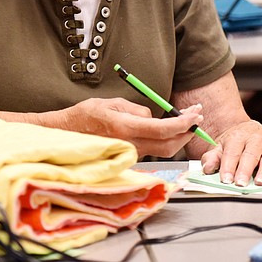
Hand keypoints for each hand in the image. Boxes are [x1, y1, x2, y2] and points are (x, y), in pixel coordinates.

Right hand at [48, 97, 202, 157]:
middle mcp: (129, 145)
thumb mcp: (112, 103)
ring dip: (178, 136)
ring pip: (163, 150)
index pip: (163, 129)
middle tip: (197, 116)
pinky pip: (152, 150)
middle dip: (187, 131)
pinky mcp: (128, 158)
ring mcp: (129, 155)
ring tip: (186, 119)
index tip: (195, 114)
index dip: (183, 122)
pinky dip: (165, 140)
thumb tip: (154, 116)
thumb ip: (136, 110)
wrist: (64, 135)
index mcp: (125, 128)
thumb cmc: (85, 115)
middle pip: (169, 144)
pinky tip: (168, 128)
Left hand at [199, 120, 261, 186]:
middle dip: (244, 170)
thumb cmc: (233, 142)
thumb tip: (207, 168)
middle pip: (250, 156)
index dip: (228, 166)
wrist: (246, 129)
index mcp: (238, 137)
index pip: (232, 153)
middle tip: (240, 183)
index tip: (225, 179)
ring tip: (259, 181)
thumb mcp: (219, 146)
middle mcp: (255, 139)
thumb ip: (212, 157)